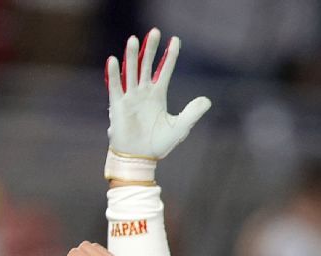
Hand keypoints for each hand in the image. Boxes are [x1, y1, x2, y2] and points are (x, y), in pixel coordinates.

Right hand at [106, 29, 211, 161]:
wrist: (141, 159)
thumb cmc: (158, 144)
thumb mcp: (180, 127)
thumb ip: (192, 112)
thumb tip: (207, 100)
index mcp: (158, 95)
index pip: (164, 70)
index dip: (170, 55)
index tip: (175, 39)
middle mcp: (144, 92)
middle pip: (146, 65)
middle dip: (150, 49)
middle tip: (154, 32)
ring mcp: (130, 97)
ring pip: (131, 71)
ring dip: (132, 56)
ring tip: (134, 39)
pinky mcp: (118, 105)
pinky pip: (115, 86)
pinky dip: (114, 74)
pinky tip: (113, 59)